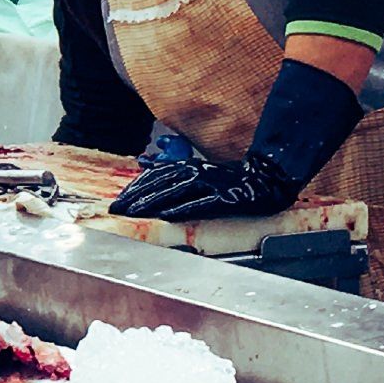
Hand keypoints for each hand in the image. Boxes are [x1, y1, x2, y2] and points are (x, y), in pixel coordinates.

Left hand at [110, 152, 304, 221]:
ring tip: (134, 213)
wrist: (266, 178)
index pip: (153, 176)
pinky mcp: (224, 196)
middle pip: (159, 184)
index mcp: (187, 166)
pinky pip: (199, 203)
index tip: (118, 201)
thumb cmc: (229, 178)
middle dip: (135, 197)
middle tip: (117, 210)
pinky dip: (181, 209)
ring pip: (174, 192)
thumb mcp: (198, 171)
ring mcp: (210, 183)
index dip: (134, 188)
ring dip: (152, 203)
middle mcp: (195, 172)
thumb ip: (173, 172)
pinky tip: (166, 216)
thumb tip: (145, 171)